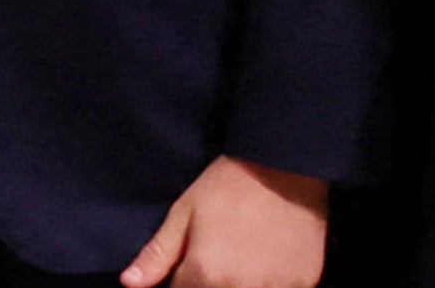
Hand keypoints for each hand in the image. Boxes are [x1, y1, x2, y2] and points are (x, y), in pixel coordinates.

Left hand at [120, 156, 327, 287]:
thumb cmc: (231, 182)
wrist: (288, 159)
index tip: (197, 260)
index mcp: (203, 275)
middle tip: (227, 253)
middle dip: (214, 281)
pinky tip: (276, 259)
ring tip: (251, 255)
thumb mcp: (185, 211)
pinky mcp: (305, 282)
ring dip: (245, 282)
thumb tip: (129, 283)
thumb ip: (158, 254)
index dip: (187, 278)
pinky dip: (276, 282)